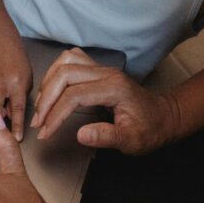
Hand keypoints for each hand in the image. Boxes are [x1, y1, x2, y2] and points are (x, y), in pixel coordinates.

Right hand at [30, 48, 179, 155]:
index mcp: (114, 88)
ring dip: (48, 83)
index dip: (55, 114)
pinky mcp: (98, 70)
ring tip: (41, 108)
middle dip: (46, 98)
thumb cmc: (150, 129)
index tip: (45, 133)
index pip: (74, 95)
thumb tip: (80, 135)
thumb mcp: (133, 141)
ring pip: (65, 63)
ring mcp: (102, 68)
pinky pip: (71, 61)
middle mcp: (106, 73)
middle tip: (38, 122)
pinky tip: (51, 91)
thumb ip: (107, 137)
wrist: (165, 117)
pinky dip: (55, 74)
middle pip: (65, 74)